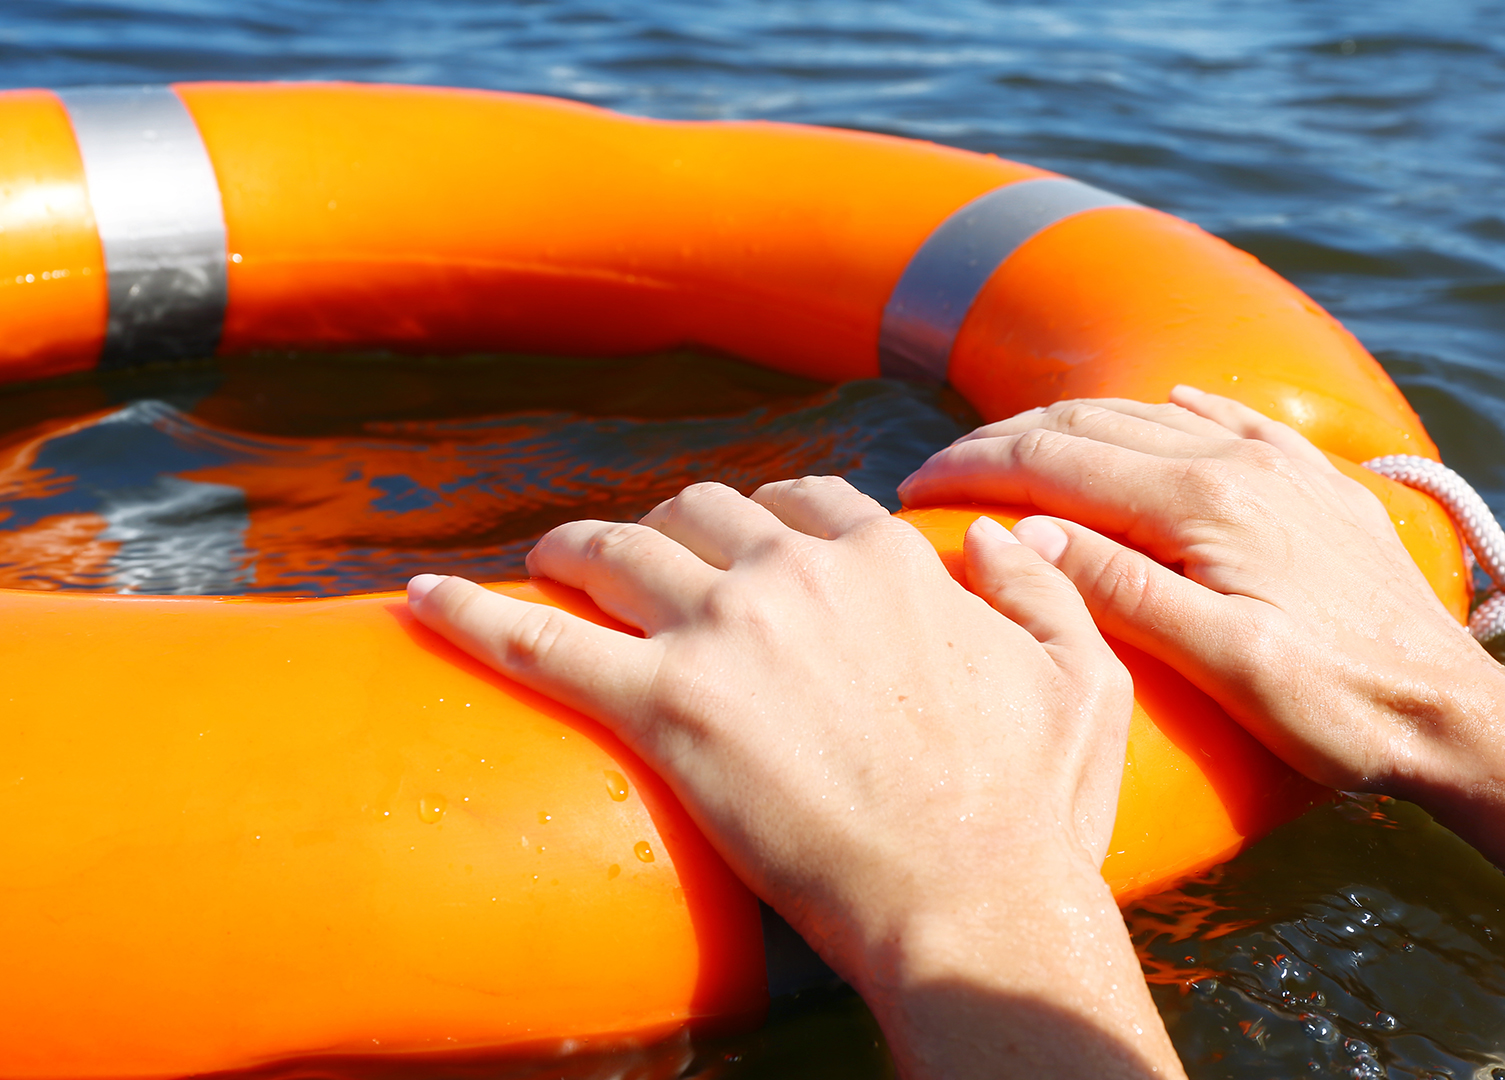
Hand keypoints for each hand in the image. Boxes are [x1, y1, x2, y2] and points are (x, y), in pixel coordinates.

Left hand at [406, 477, 1183, 1078]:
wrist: (970, 903)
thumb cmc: (1033, 812)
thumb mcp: (1084, 683)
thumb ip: (1047, 592)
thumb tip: (998, 537)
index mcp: (884, 560)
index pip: (800, 501)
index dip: (761, 517)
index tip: (739, 544)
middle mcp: (795, 575)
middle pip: (701, 511)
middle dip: (669, 525)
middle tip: (645, 561)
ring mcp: (723, 634)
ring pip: (616, 552)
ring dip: (574, 548)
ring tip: (547, 560)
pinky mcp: (663, 709)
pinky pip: (541, 644)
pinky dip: (473, 616)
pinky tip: (420, 598)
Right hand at [898, 384, 1504, 798]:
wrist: (1454, 714)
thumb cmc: (1338, 707)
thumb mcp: (1226, 663)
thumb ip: (1125, 590)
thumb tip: (1028, 530)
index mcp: (1204, 504)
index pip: (1057, 463)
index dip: (975, 468)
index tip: (915, 486)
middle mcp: (1239, 463)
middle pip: (1091, 426)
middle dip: (1005, 440)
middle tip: (941, 468)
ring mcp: (1282, 466)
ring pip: (1149, 416)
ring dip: (1070, 426)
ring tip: (1015, 450)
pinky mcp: (1317, 484)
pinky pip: (1231, 418)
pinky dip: (1176, 408)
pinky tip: (1164, 402)